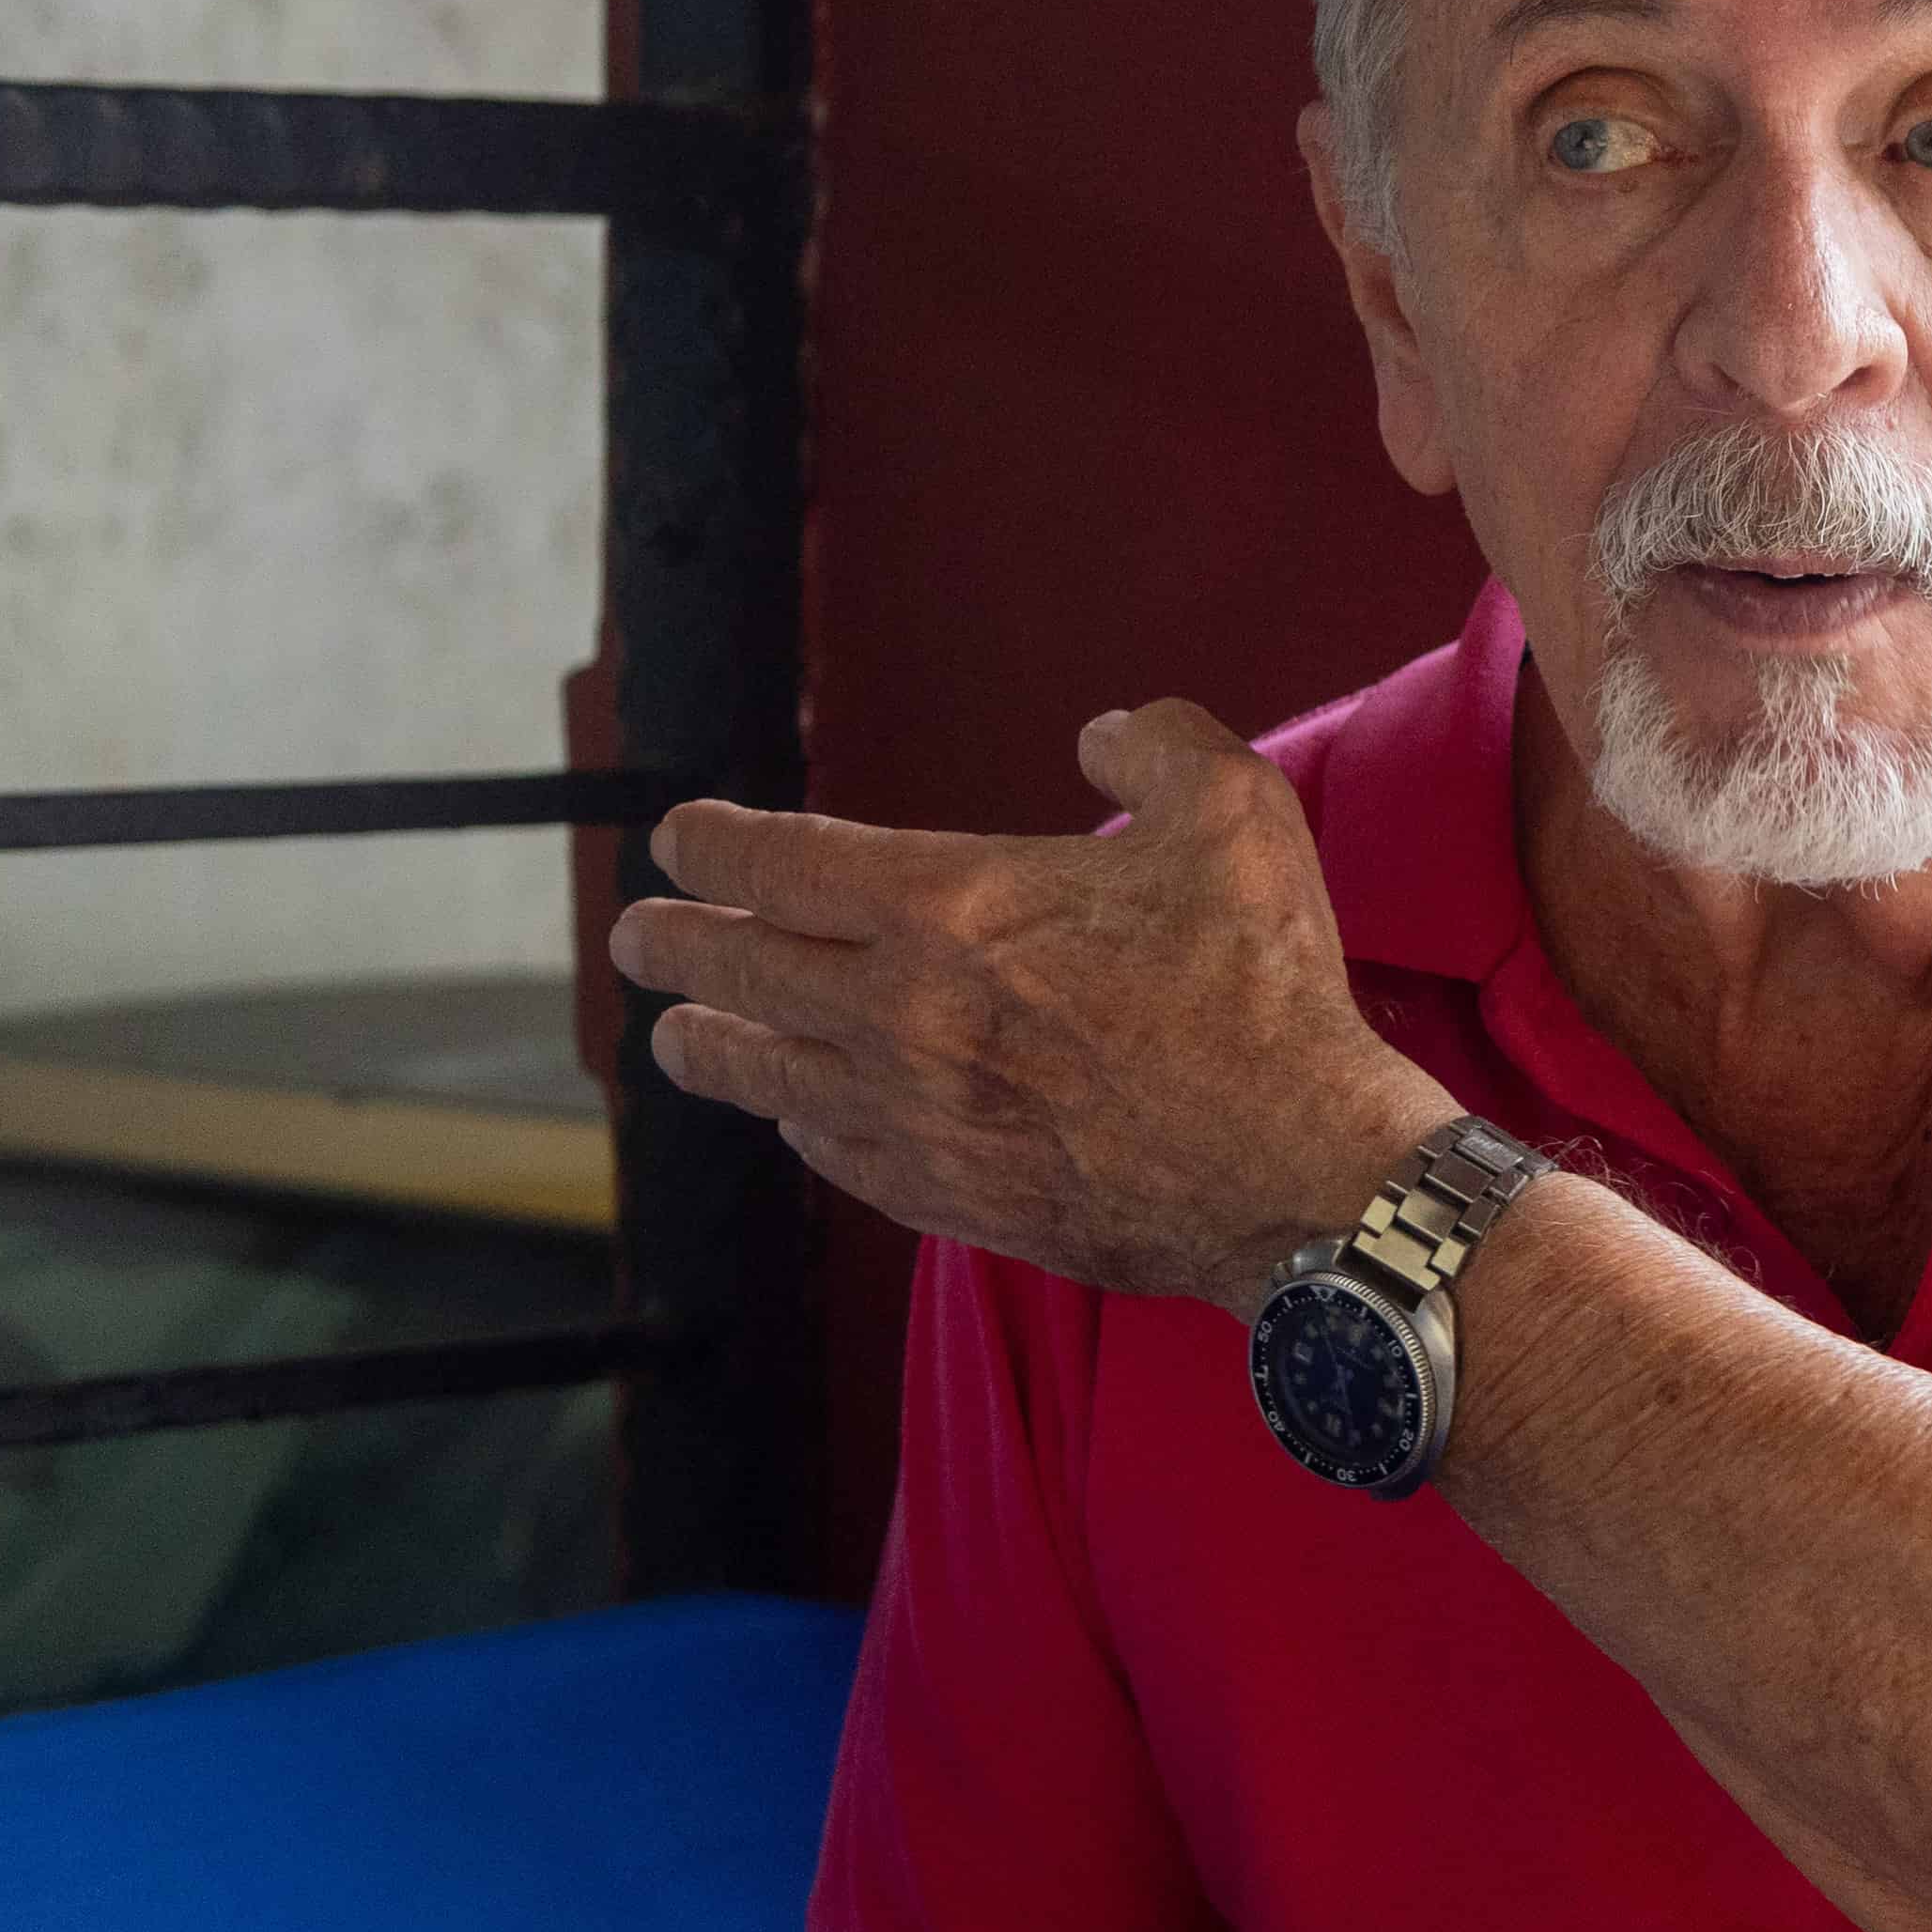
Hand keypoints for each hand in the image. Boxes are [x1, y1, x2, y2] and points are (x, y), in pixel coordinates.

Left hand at [606, 701, 1454, 1309]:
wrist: (1292, 1173)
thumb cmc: (1263, 991)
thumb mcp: (1235, 816)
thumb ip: (1158, 745)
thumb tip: (1105, 734)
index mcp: (949, 907)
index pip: (772, 863)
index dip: (706, 845)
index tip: (678, 838)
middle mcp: (899, 1014)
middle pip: (733, 970)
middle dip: (670, 943)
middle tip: (640, 935)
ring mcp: (910, 1116)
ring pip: (758, 1073)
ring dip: (704, 1041)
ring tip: (677, 1032)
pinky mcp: (942, 1197)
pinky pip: (828, 1151)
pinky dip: (797, 1121)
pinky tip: (797, 1113)